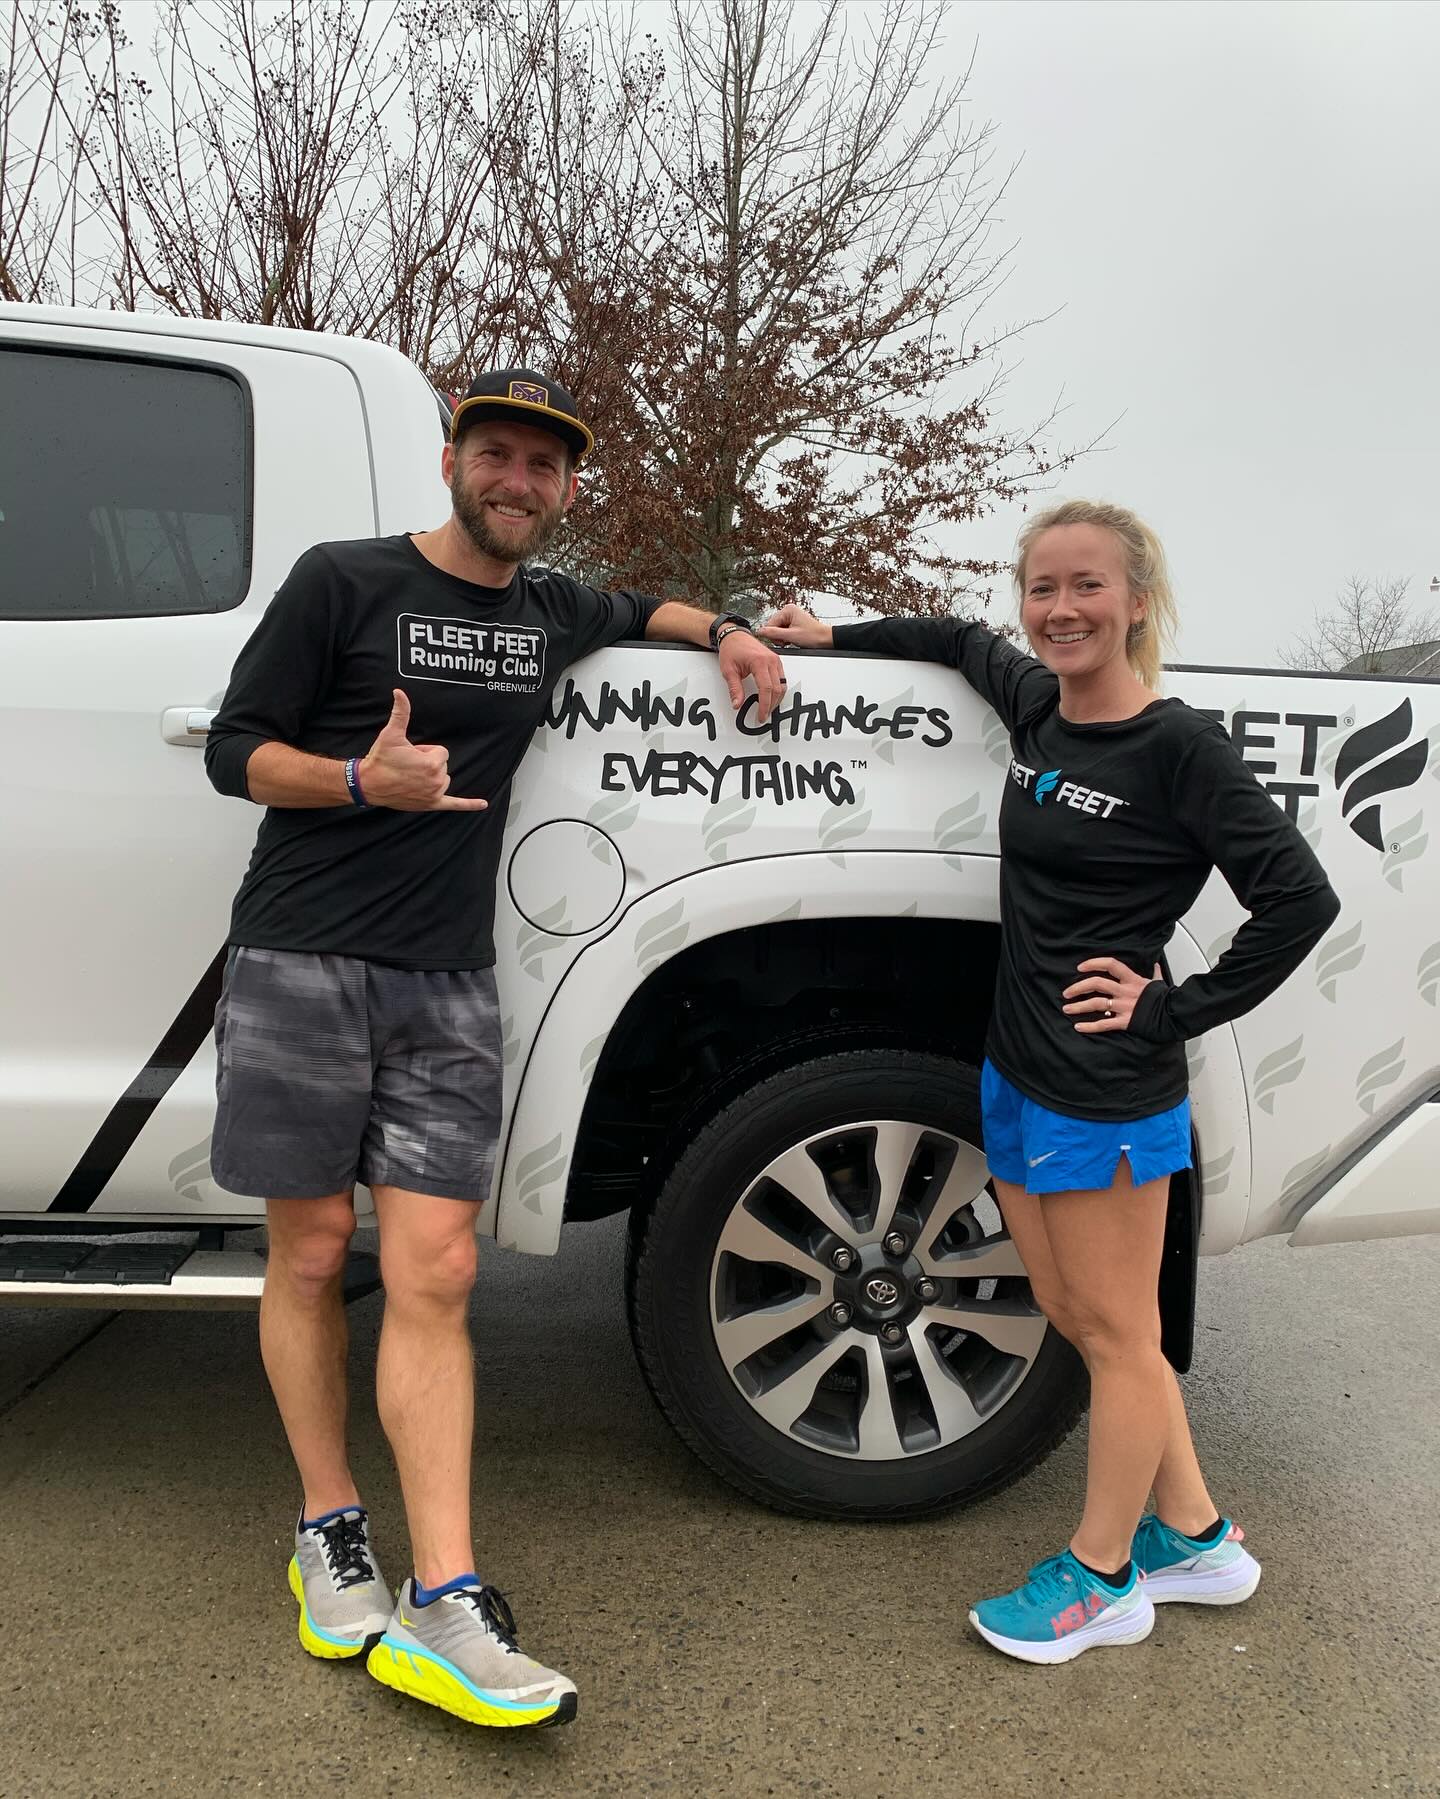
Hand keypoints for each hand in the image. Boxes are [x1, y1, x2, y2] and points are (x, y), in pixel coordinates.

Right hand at [358, 689, 488, 812]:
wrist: (369, 784)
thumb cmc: (381, 759)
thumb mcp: (391, 734)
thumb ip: (401, 712)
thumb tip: (399, 692)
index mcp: (432, 763)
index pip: (442, 752)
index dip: (426, 751)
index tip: (410, 754)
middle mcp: (437, 780)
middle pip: (443, 766)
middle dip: (427, 764)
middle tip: (407, 766)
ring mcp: (435, 794)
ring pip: (444, 780)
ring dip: (432, 777)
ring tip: (411, 777)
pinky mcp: (432, 804)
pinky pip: (455, 804)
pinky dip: (469, 805)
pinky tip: (483, 804)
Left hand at [719, 629, 787, 722]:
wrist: (734, 635)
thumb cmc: (731, 649)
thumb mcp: (728, 670)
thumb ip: (734, 689)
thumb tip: (737, 704)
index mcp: (759, 661)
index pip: (766, 688)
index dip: (764, 705)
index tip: (761, 715)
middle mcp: (771, 660)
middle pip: (777, 689)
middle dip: (771, 705)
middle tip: (763, 716)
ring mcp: (776, 660)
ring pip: (782, 685)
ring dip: (776, 699)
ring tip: (767, 709)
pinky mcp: (776, 662)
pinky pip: (782, 680)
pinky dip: (778, 691)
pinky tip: (771, 698)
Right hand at [758, 603, 831, 649]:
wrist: (826, 639)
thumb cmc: (814, 636)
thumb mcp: (791, 636)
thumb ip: (774, 633)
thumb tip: (760, 631)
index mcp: (788, 610)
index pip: (770, 623)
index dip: (774, 635)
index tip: (782, 641)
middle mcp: (789, 611)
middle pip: (773, 626)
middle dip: (778, 636)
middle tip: (788, 641)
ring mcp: (791, 617)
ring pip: (777, 630)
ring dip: (782, 638)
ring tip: (792, 640)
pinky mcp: (793, 623)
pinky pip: (783, 631)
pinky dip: (786, 637)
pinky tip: (793, 640)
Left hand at [1062, 959, 1162, 1032]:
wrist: (1175, 1015)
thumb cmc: (1167, 999)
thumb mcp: (1159, 982)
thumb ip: (1154, 973)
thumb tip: (1156, 965)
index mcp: (1132, 979)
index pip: (1110, 965)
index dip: (1094, 963)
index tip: (1080, 967)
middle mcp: (1125, 991)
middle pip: (1097, 983)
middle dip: (1078, 987)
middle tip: (1066, 993)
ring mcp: (1124, 1006)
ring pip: (1096, 1003)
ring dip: (1079, 1006)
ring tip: (1067, 1009)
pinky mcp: (1126, 1022)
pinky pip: (1104, 1024)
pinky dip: (1090, 1027)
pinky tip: (1079, 1027)